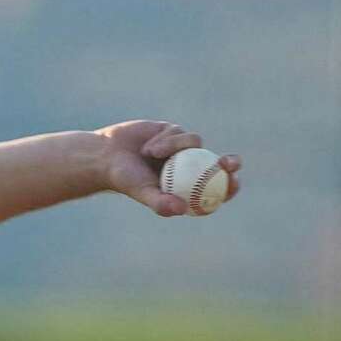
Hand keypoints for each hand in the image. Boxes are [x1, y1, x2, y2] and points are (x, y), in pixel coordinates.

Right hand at [96, 120, 242, 216]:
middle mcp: (188, 168)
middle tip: (227, 163)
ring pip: (196, 143)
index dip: (229, 187)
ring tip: (151, 154)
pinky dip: (166, 140)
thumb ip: (161, 203)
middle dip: (230, 163)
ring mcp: (183, 149)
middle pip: (218, 165)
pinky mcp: (174, 132)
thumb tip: (182, 208)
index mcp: (186, 188)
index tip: (233, 183)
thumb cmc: (125, 179)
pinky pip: (180, 132)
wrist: (107, 156)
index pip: (215, 190)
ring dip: (176, 146)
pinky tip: (149, 148)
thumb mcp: (142, 192)